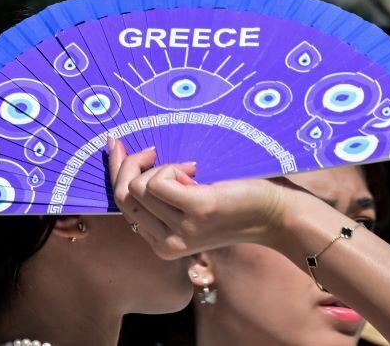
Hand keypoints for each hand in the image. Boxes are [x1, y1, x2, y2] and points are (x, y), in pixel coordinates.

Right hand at [106, 138, 290, 258]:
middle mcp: (166, 244)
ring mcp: (181, 230)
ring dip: (162, 167)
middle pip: (124, 193)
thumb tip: (128, 160)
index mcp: (160, 244)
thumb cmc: (234, 203)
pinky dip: (173, 167)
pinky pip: (159, 181)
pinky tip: (196, 171)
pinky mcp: (196, 210)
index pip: (121, 205)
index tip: (115, 144)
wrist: (274, 213)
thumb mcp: (188, 208)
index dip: (116, 171)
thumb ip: (161, 198)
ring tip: (191, 171)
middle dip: (133, 163)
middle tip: (154, 151)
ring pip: (140, 186)